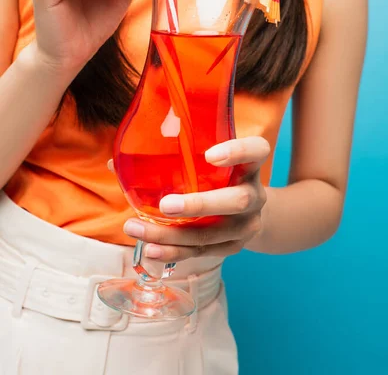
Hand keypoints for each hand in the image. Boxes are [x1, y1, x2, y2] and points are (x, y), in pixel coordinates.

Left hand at [122, 136, 269, 261]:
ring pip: (214, 233)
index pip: (256, 150)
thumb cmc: (214, 178)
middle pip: (238, 200)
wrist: (244, 212)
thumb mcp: (202, 162)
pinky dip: (175, 252)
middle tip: (166, 205)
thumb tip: (114, 163)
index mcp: (249, 165)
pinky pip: (203, 251)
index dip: (238, 151)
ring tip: (137, 229)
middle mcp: (255, 194)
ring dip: (173, 234)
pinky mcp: (234, 247)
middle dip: (200, 205)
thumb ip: (169, 158)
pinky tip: (151, 251)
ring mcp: (247, 224)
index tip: (209, 154)